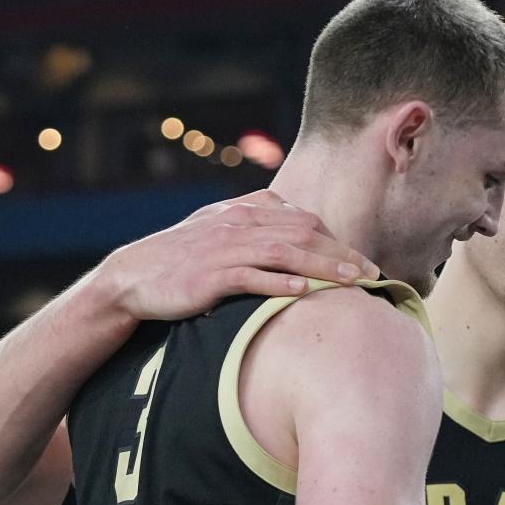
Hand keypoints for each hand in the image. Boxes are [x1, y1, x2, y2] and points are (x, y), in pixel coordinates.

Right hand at [98, 188, 379, 320]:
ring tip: (351, 281)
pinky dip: (278, 284)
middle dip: (340, 253)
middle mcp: (239, 225)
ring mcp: (224, 249)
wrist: (133, 277)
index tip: (362, 261)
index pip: (303, 220)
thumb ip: (257, 221)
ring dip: (321, 267)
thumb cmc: (182, 258)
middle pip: (302, 234)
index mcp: (245, 212)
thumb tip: (297, 223)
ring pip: (283, 253)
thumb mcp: (219, 229)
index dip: (336, 240)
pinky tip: (303, 293)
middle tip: (371, 273)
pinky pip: (250, 278)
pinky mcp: (209, 276)